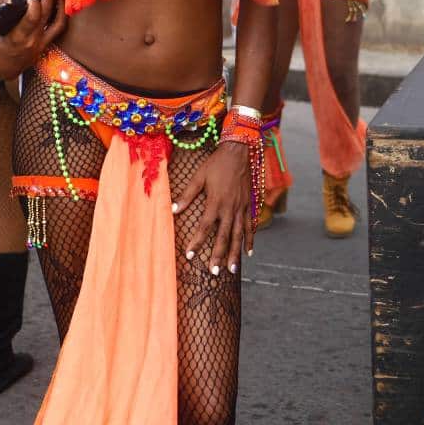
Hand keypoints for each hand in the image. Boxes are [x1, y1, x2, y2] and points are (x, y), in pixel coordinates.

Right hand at [0, 0, 66, 80]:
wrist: (3, 69)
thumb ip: (5, 14)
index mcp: (16, 38)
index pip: (31, 19)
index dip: (33, 6)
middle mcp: (32, 41)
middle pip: (45, 16)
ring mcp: (41, 44)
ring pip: (58, 23)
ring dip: (60, 6)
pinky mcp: (46, 45)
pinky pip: (58, 29)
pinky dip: (60, 16)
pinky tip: (60, 5)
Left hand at [172, 141, 253, 274]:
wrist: (238, 152)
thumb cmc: (215, 164)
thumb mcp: (198, 177)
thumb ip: (187, 195)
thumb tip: (173, 209)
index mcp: (216, 202)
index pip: (205, 227)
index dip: (197, 242)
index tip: (190, 255)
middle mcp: (230, 208)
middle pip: (223, 236)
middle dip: (218, 255)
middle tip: (214, 272)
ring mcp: (241, 208)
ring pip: (238, 235)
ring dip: (234, 253)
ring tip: (231, 270)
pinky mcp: (249, 205)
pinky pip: (250, 226)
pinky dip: (250, 240)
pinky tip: (248, 253)